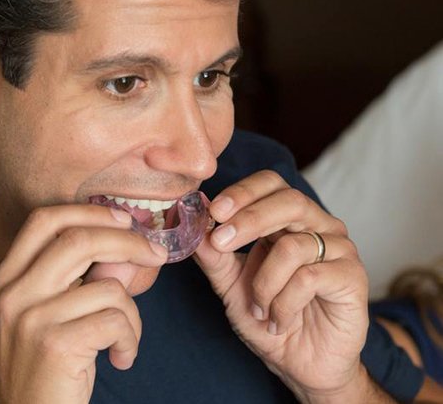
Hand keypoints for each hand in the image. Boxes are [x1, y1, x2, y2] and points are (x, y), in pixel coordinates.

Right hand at [0, 204, 167, 403]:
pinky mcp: (55, 344)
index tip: (123, 219)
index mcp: (6, 278)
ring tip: (126, 337)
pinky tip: (121, 357)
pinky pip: (116, 320)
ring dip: (132, 312)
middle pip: (78, 239)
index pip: (45, 220)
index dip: (89, 212)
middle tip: (155, 254)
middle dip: (128, 242)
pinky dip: (131, 338)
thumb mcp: (53, 313)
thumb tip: (129, 248)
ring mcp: (30, 318)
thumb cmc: (44, 366)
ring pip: (108, 285)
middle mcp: (11, 293)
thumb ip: (82, 277)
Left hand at [194, 170, 368, 400]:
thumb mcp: (231, 285)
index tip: (214, 211)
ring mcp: (339, 248)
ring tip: (259, 309)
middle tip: (221, 242)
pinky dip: (284, 303)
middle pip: (288, 200)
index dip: (243, 192)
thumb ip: (214, 255)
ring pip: (293, 246)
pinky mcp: (352, 276)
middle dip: (249, 219)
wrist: (301, 364)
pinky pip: (309, 277)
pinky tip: (279, 320)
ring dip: (264, 283)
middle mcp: (317, 225)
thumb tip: (194, 222)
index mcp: (287, 219)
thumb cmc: (268, 317)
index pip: (270, 183)